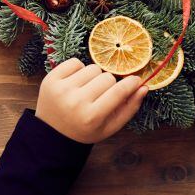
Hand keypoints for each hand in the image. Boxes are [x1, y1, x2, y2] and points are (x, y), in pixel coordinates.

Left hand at [34, 58, 148, 143]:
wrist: (52, 132)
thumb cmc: (86, 130)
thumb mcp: (110, 126)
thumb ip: (130, 108)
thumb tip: (143, 86)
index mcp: (92, 117)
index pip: (119, 91)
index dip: (131, 83)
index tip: (136, 80)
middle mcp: (76, 102)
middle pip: (107, 77)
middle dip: (109, 84)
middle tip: (101, 95)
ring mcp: (61, 89)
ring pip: (92, 68)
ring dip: (94, 77)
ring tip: (87, 90)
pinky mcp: (50, 79)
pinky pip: (75, 62)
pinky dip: (79, 70)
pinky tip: (76, 83)